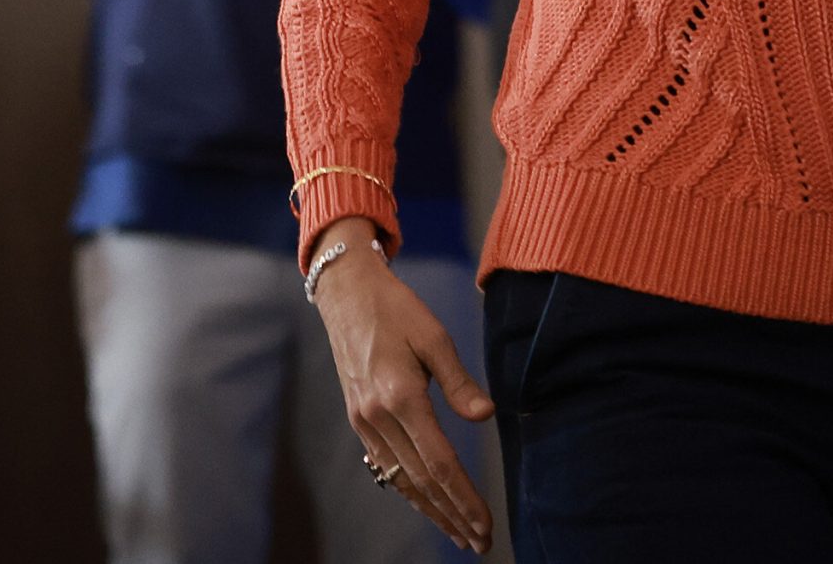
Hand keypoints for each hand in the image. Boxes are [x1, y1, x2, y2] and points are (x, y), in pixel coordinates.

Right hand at [310, 215, 495, 553]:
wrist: (347, 294)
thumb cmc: (396, 309)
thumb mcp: (434, 336)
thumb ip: (459, 381)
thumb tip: (486, 416)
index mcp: (400, 396)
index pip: (439, 462)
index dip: (464, 497)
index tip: (485, 522)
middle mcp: (378, 416)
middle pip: (421, 481)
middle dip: (452, 515)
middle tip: (480, 542)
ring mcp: (364, 421)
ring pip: (401, 479)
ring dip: (431, 511)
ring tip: (458, 534)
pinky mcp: (358, 418)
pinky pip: (385, 465)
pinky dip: (408, 490)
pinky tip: (426, 503)